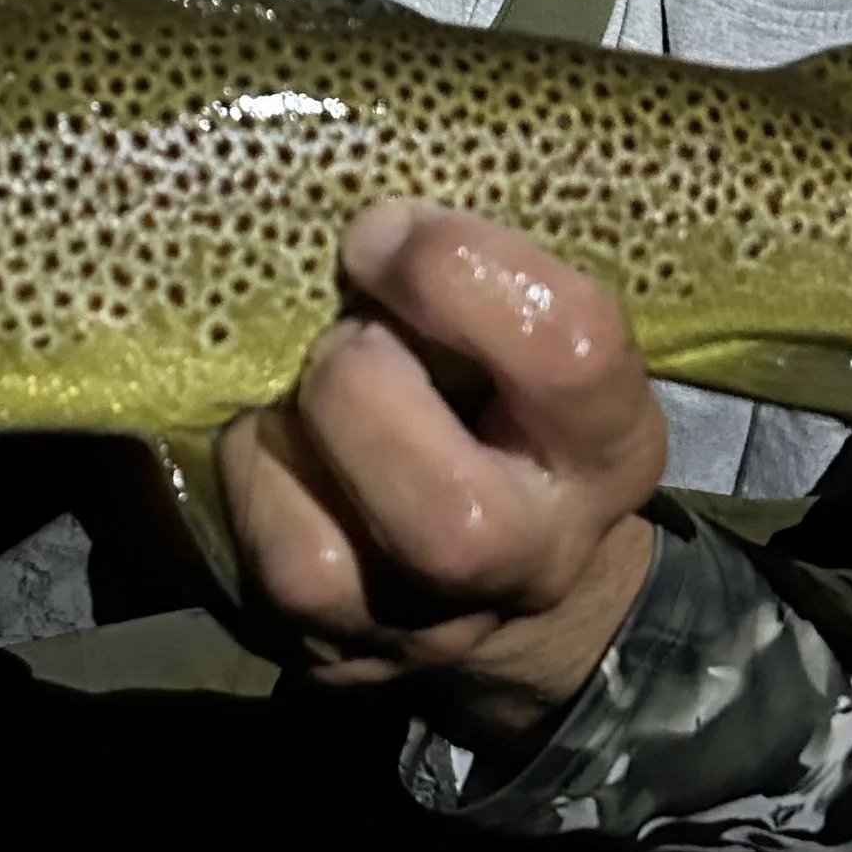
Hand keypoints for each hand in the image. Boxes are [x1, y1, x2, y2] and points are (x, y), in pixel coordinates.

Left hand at [219, 201, 666, 743]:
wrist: (515, 575)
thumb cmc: (510, 401)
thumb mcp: (534, 334)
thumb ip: (476, 275)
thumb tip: (354, 200)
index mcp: (606, 448)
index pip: (567, 354)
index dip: (456, 273)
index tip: (388, 232)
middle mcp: (529, 557)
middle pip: (447, 517)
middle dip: (358, 385)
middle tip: (347, 334)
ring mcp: (423, 626)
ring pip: (317, 560)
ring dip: (282, 441)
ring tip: (299, 394)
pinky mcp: (329, 651)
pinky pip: (255, 568)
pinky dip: (245, 480)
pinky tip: (273, 444)